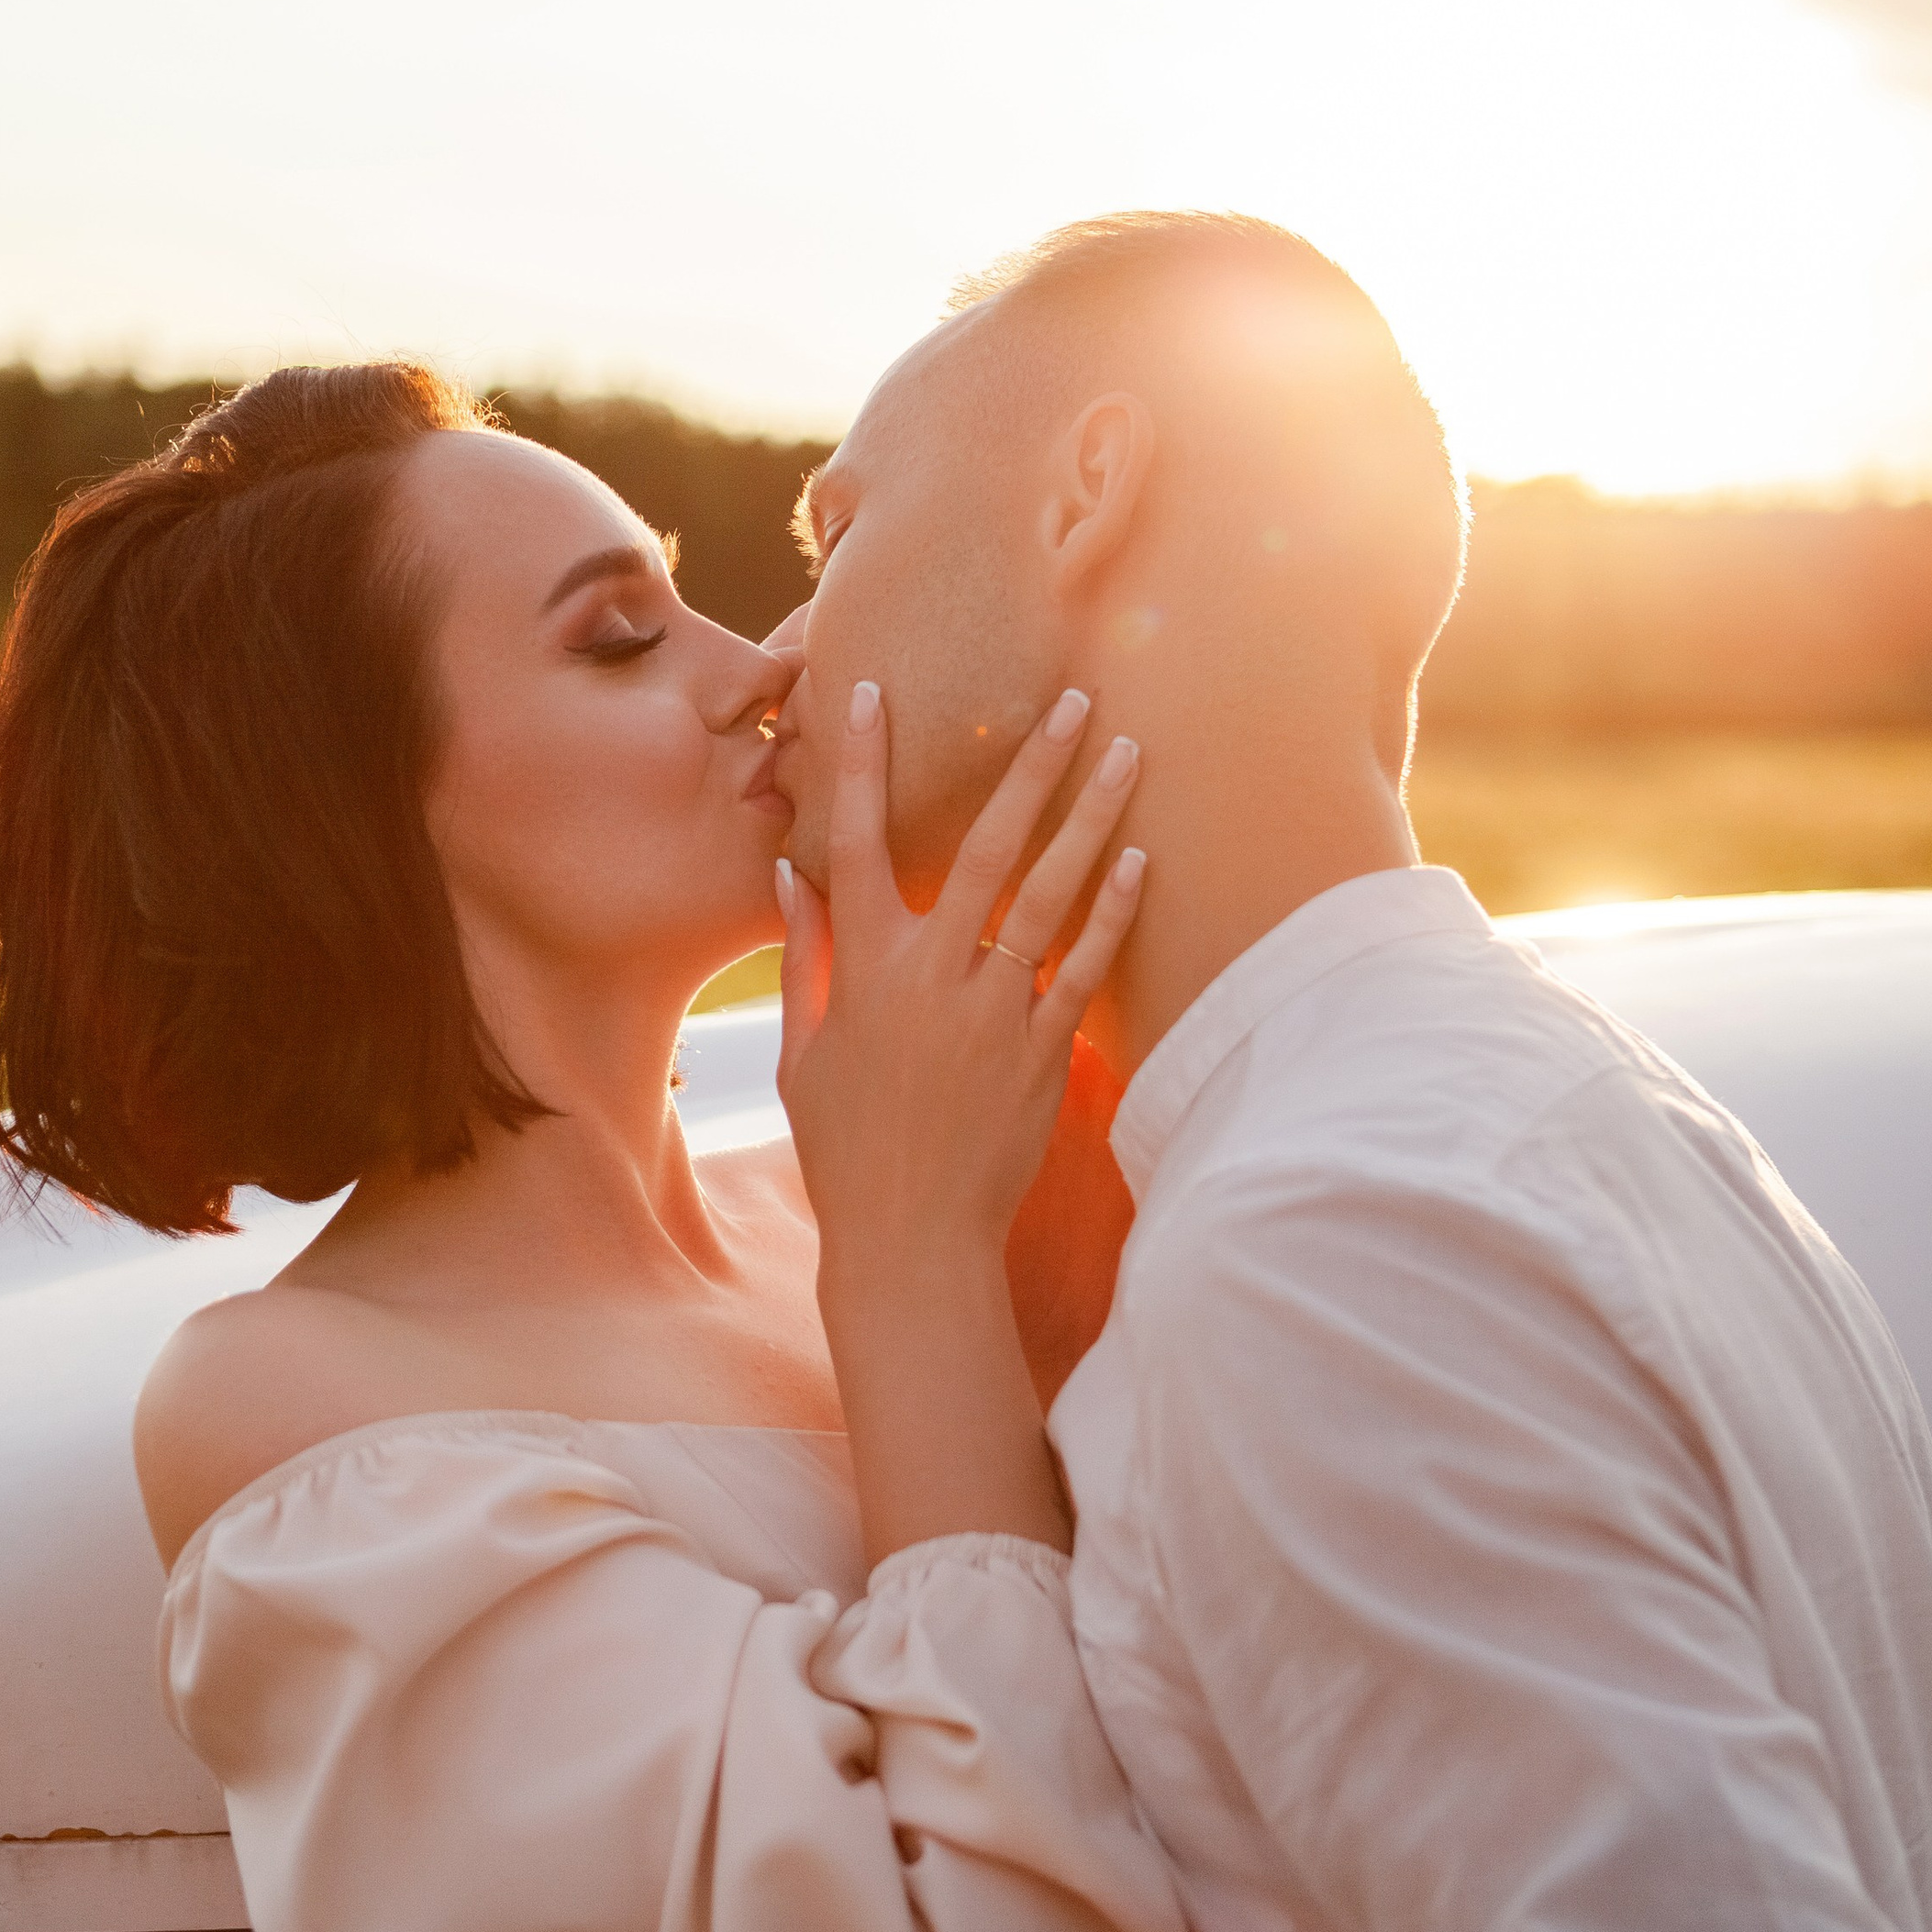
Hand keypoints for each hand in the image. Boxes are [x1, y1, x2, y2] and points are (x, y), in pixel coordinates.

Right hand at [777, 682, 1144, 1278]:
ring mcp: (995, 1010)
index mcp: (865, 968)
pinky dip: (1114, 910)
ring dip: (1092, 817)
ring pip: (1052, 893)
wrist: (913, 1238)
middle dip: (1032, 765)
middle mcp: (933, 974)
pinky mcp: (1043, 1050)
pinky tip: (1141, 858)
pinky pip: (1086, 965)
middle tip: (1074, 699)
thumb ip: (805, 957)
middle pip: (989, 846)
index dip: (862, 764)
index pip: (857, 842)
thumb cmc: (846, 1149)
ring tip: (1127, 753)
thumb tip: (791, 875)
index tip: (873, 693)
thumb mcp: (804, 1052)